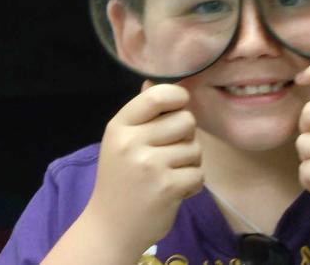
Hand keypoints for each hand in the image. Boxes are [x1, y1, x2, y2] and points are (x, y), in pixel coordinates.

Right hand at [82, 81, 203, 256]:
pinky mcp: (167, 187)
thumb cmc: (121, 180)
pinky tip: (176, 190)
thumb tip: (153, 80)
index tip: (180, 105)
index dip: (178, 96)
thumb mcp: (121, 142)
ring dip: (190, 162)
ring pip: (195, 148)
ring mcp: (150, 165)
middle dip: (187, 136)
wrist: (110, 228)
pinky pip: (199, 174)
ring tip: (170, 174)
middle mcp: (132, 142)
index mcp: (120, 126)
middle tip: (171, 152)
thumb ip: (141, 113)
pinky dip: (193, 184)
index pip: (157, 95)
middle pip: (186, 120)